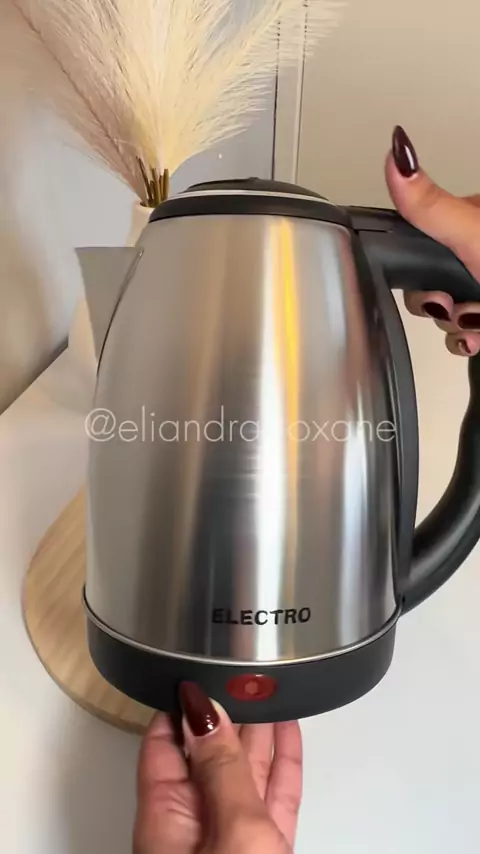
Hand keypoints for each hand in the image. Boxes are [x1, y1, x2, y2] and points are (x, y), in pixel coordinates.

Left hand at [133, 682, 301, 853]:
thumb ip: (222, 769)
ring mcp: (229, 839)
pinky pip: (271, 798)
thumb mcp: (232, 828)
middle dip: (225, 712)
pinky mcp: (262, 849)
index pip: (162, 745)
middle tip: (243, 673)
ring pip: (243, 774)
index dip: (181, 707)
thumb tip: (205, 711)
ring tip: (269, 690)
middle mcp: (192, 827)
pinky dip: (282, 764)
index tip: (200, 671)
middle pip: (206, 755)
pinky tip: (288, 733)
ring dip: (259, 732)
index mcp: (165, 820)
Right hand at [386, 125, 479, 355]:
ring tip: (475, 322)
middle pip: (433, 277)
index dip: (417, 259)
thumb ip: (431, 206)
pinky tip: (478, 336)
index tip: (423, 274)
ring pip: (447, 310)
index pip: (427, 234)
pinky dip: (466, 339)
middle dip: (438, 299)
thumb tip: (398, 156)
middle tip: (450, 302)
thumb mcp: (474, 235)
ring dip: (454, 324)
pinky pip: (463, 333)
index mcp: (478, 221)